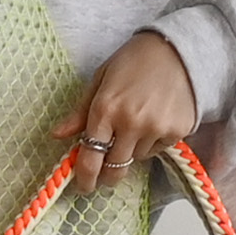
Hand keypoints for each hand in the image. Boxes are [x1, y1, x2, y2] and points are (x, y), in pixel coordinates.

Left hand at [54, 31, 198, 194]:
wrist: (179, 48)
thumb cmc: (134, 60)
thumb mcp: (101, 79)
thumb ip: (80, 112)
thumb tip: (57, 135)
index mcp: (105, 110)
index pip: (90, 158)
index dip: (85, 178)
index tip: (83, 186)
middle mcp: (130, 123)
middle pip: (114, 169)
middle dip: (107, 174)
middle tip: (106, 169)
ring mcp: (156, 128)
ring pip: (136, 159)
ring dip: (131, 150)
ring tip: (136, 124)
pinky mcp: (178, 131)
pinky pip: (158, 150)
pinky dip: (153, 142)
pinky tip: (155, 119)